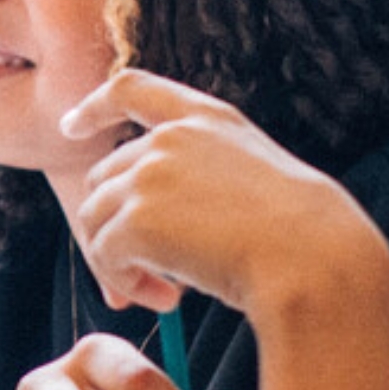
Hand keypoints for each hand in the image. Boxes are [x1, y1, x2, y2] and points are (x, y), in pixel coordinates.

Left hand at [64, 69, 375, 316]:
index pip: (130, 88)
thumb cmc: (301, 236)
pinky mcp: (136, 219)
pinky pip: (103, 255)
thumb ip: (198, 174)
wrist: (317, 261)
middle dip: (117, 224)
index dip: (94, 107)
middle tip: (153, 273)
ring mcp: (149, 176)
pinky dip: (124, 282)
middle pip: (103, 176)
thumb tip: (137, 216)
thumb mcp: (254, 178)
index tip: (71, 126)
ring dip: (121, 260)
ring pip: (95, 218)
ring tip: (164, 294)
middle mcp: (170, 138)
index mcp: (207, 118)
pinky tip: (165, 301)